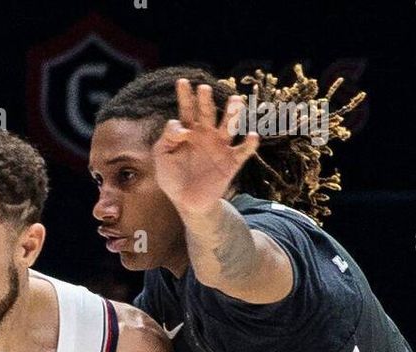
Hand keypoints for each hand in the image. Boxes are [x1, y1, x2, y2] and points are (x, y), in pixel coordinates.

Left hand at [153, 79, 259, 221]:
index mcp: (189, 131)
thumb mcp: (162, 158)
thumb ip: (166, 139)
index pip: (186, 110)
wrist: (187, 204)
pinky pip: (243, 151)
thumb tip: (178, 125)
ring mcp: (220, 147)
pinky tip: (253, 136)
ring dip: (233, 114)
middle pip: (208, 113)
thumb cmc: (173, 179)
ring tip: (235, 102)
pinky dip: (250, 144)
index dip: (184, 97)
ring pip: (229, 126)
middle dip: (206, 101)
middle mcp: (207, 134)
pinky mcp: (231, 162)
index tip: (182, 82)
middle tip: (204, 89)